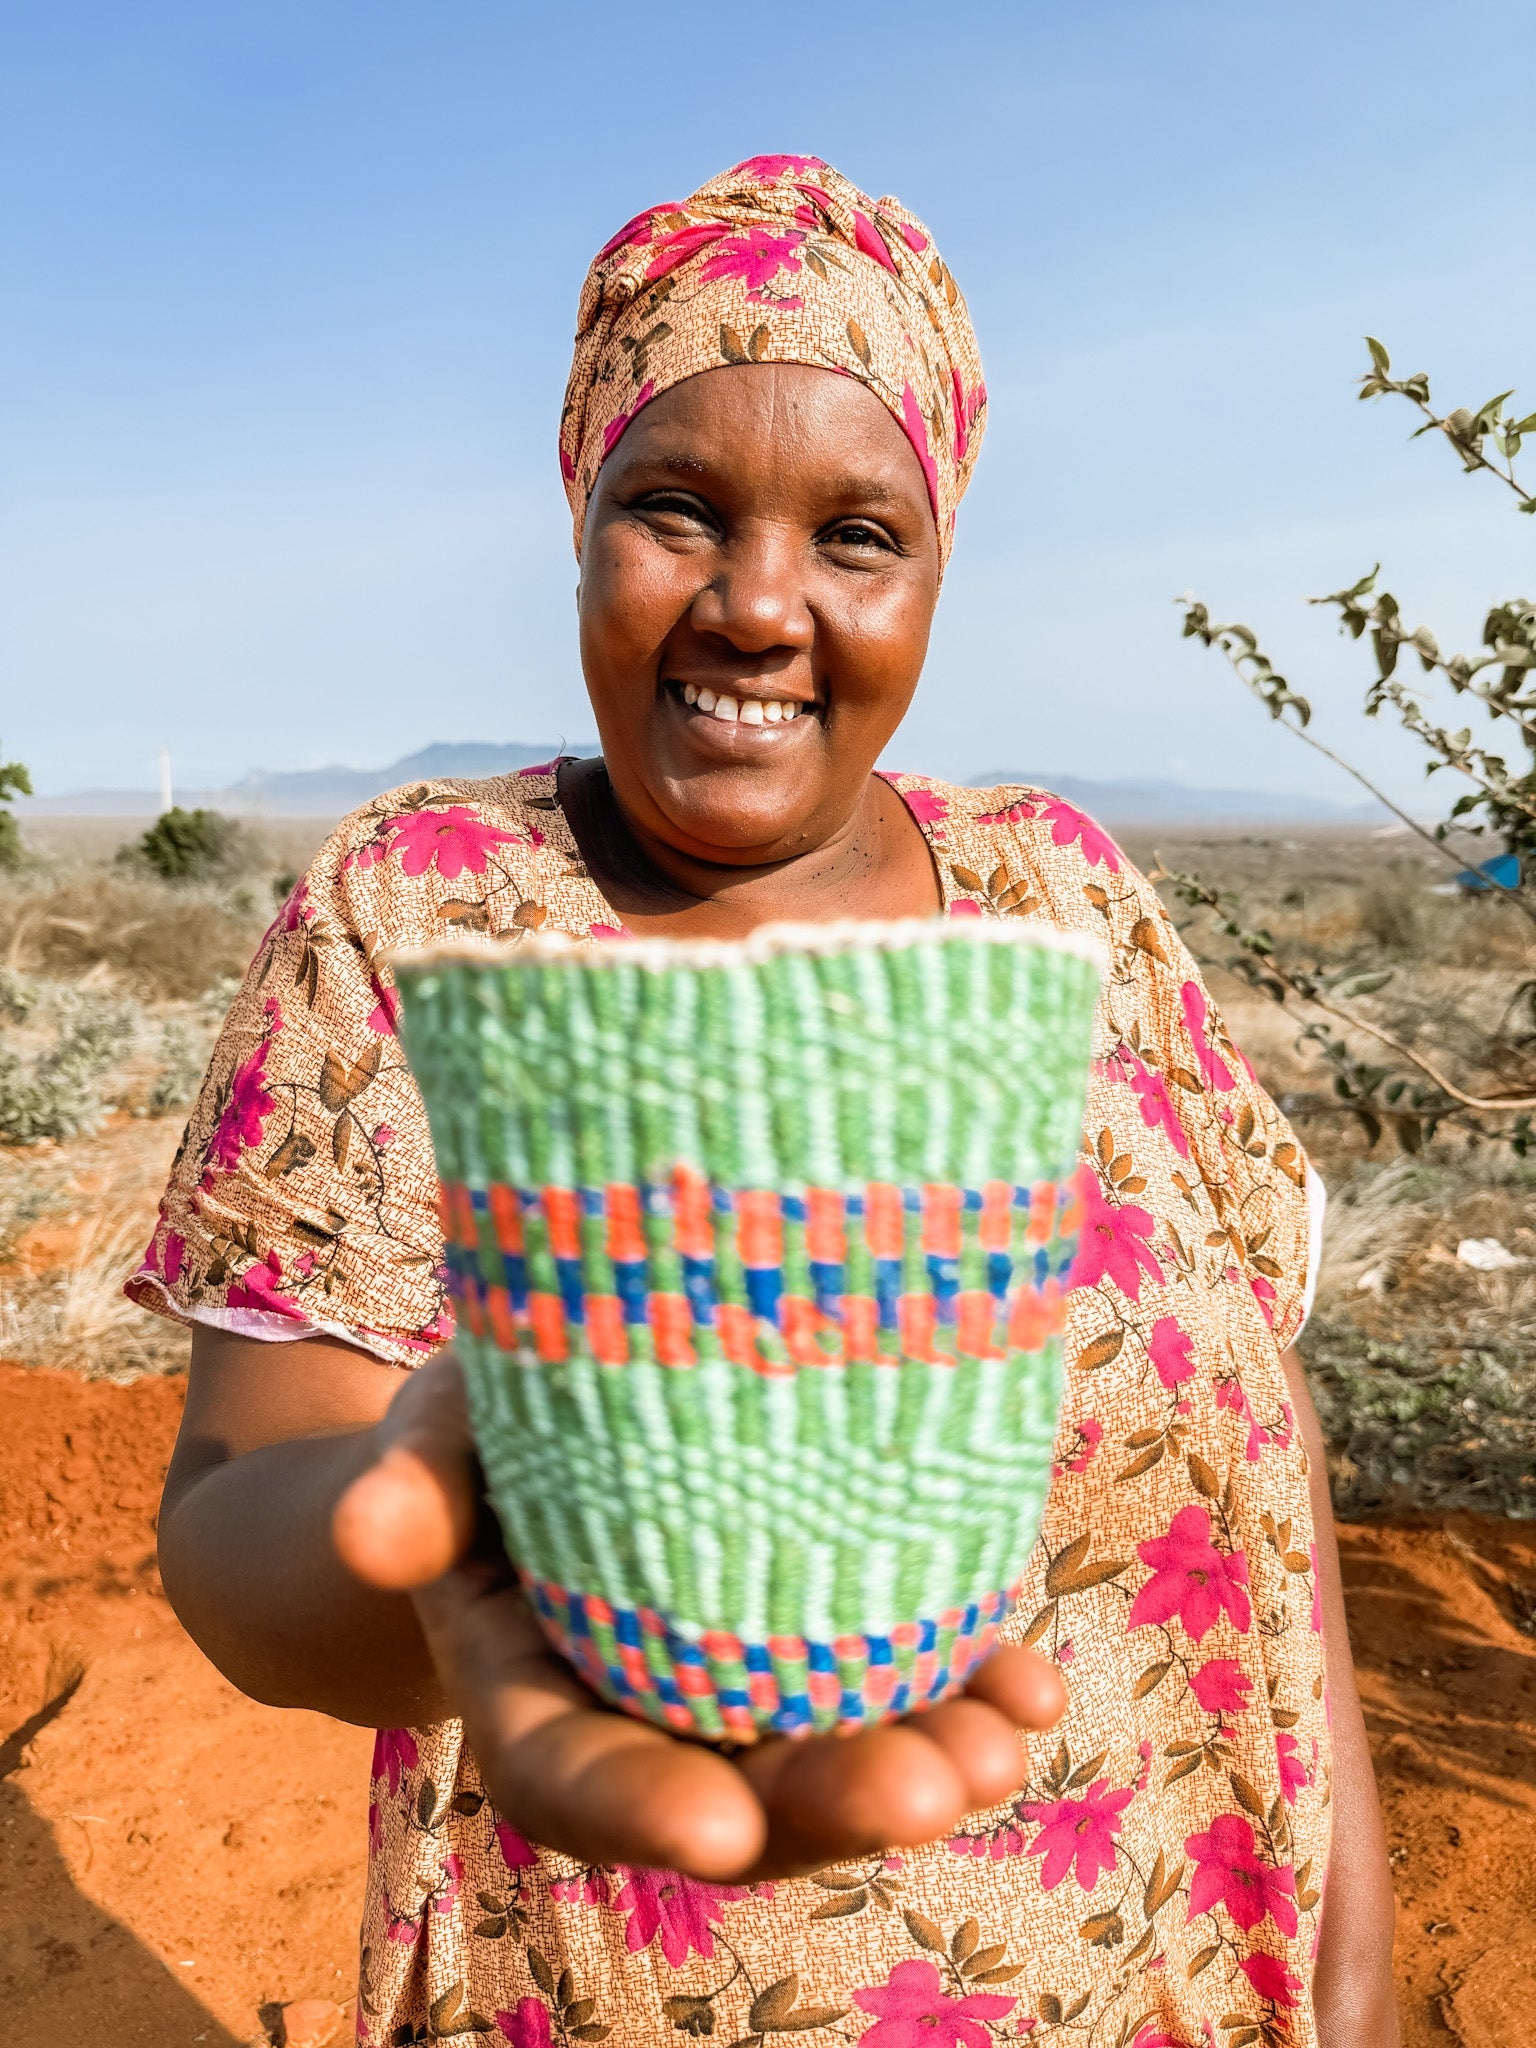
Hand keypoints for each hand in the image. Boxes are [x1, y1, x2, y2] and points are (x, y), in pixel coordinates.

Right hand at [334, 1352, 1066, 1880]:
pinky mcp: (822, 1634)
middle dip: (827, 1803)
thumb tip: (374, 1537)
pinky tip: (1029, 1685)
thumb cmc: (483, 1423)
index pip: (571, 1774)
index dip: (642, 1808)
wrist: (561, 1402)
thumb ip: (415, 1484)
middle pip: (731, 1790)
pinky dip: (966, 1686)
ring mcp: (740, 1685)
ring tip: (998, 1739)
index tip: (721, 1829)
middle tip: (925, 1788)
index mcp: (527, 1688)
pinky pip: (897, 1678)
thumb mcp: (439, 1430)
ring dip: (920, 1760)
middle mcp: (642, 1712)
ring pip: (828, 1753)